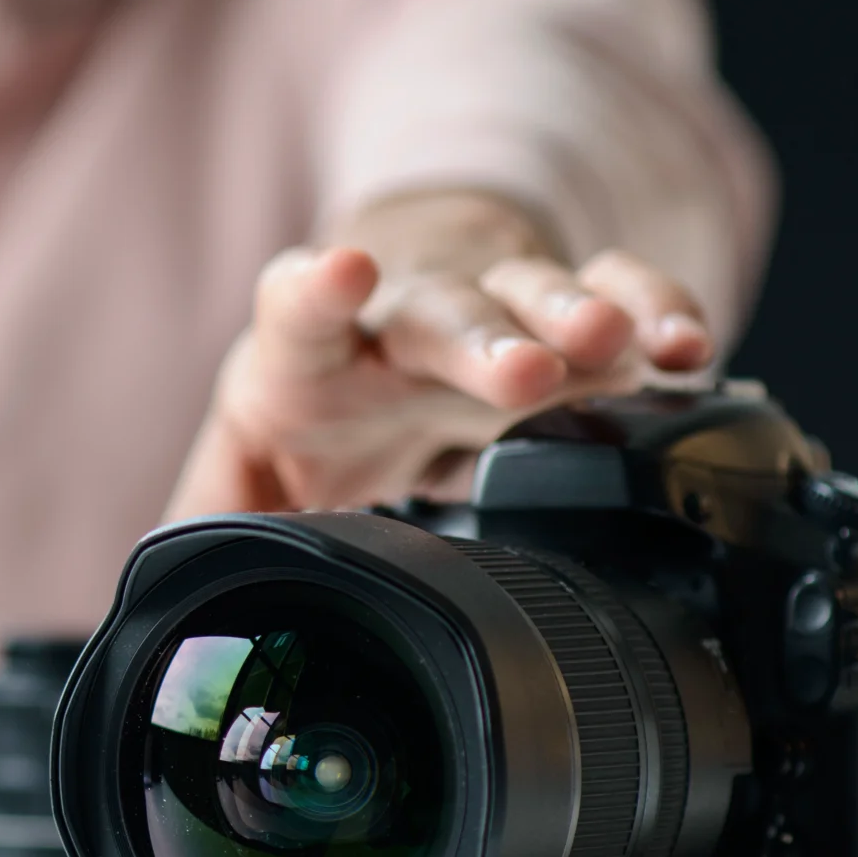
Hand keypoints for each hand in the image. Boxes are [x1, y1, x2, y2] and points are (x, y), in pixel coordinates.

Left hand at [167, 194, 714, 517]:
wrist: (390, 290)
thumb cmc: (321, 389)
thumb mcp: (258, 455)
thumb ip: (219, 515)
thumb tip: (168, 583)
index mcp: (312, 350)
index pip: (301, 308)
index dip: (317, 292)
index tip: (338, 273)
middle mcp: (404, 316)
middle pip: (442, 314)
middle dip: (485, 339)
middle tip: (527, 369)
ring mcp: (494, 304)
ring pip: (538, 294)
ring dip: (582, 315)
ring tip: (624, 340)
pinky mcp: (572, 311)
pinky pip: (624, 294)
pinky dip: (659, 309)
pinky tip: (689, 341)